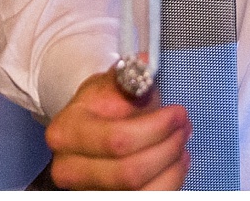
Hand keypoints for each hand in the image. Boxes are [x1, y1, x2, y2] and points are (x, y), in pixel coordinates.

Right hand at [44, 71, 189, 190]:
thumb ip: (130, 78)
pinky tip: (176, 163)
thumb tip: (145, 63)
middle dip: (167, 148)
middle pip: (130, 172)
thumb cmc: (101, 106)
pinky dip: (169, 182)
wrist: (87, 127)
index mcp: (65, 132)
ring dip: (171, 167)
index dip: (156, 129)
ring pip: (141, 192)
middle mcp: (69, 168)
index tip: (178, 113)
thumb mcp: (109, 85)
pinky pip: (148, 198)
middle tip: (184, 127)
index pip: (117, 139)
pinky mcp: (107, 199)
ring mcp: (87, 191)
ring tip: (182, 143)